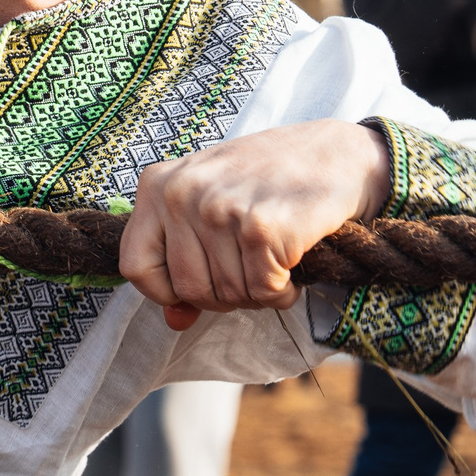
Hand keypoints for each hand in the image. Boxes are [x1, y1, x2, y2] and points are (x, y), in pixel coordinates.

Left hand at [117, 120, 390, 330]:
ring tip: (275, 258)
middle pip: (187, 288)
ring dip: (258, 292)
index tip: (197, 286)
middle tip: (253, 270)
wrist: (339, 153)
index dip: (165, 291)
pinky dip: (283, 292)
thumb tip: (175, 321)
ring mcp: (220, 209)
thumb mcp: (212, 204)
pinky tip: (293, 261)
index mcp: (158, 184)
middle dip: (224, 295)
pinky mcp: (262, 228)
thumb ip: (184, 257)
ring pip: (227, 294)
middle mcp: (182, 193)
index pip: (135, 266)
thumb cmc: (271, 180)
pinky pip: (263, 292)